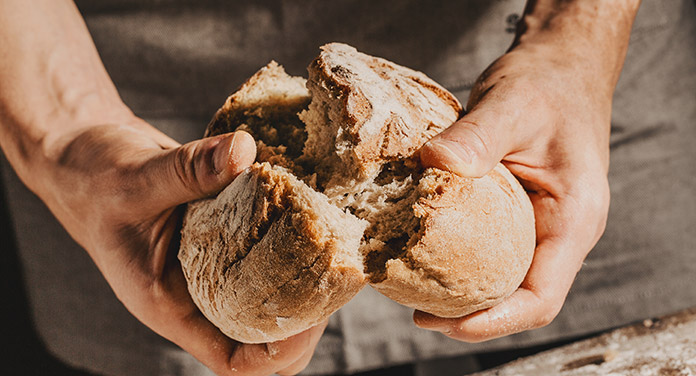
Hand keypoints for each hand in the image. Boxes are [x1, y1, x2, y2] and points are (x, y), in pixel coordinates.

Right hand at [40, 119, 324, 374]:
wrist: (87, 158)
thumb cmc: (95, 180)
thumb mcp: (136, 178)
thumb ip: (188, 170)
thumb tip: (244, 151)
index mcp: (172, 305)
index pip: (233, 360)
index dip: (278, 351)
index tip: (313, 314)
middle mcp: (198, 293)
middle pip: (264, 335)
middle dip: (305, 315)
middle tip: (334, 271)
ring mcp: (214, 266)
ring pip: (270, 292)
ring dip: (304, 274)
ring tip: (332, 241)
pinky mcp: (225, 235)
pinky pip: (265, 248)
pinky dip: (289, 235)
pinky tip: (311, 206)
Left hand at [415, 41, 612, 340]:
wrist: (561, 65)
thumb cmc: (547, 84)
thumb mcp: (513, 104)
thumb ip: (477, 136)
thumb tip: (430, 164)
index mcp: (573, 218)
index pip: (540, 297)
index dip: (494, 321)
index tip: (444, 322)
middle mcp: (561, 231)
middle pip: (519, 298)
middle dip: (471, 315)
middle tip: (417, 312)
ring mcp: (541, 224)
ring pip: (506, 278)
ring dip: (464, 293)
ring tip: (414, 291)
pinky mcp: (519, 212)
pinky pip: (493, 251)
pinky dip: (461, 261)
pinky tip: (424, 253)